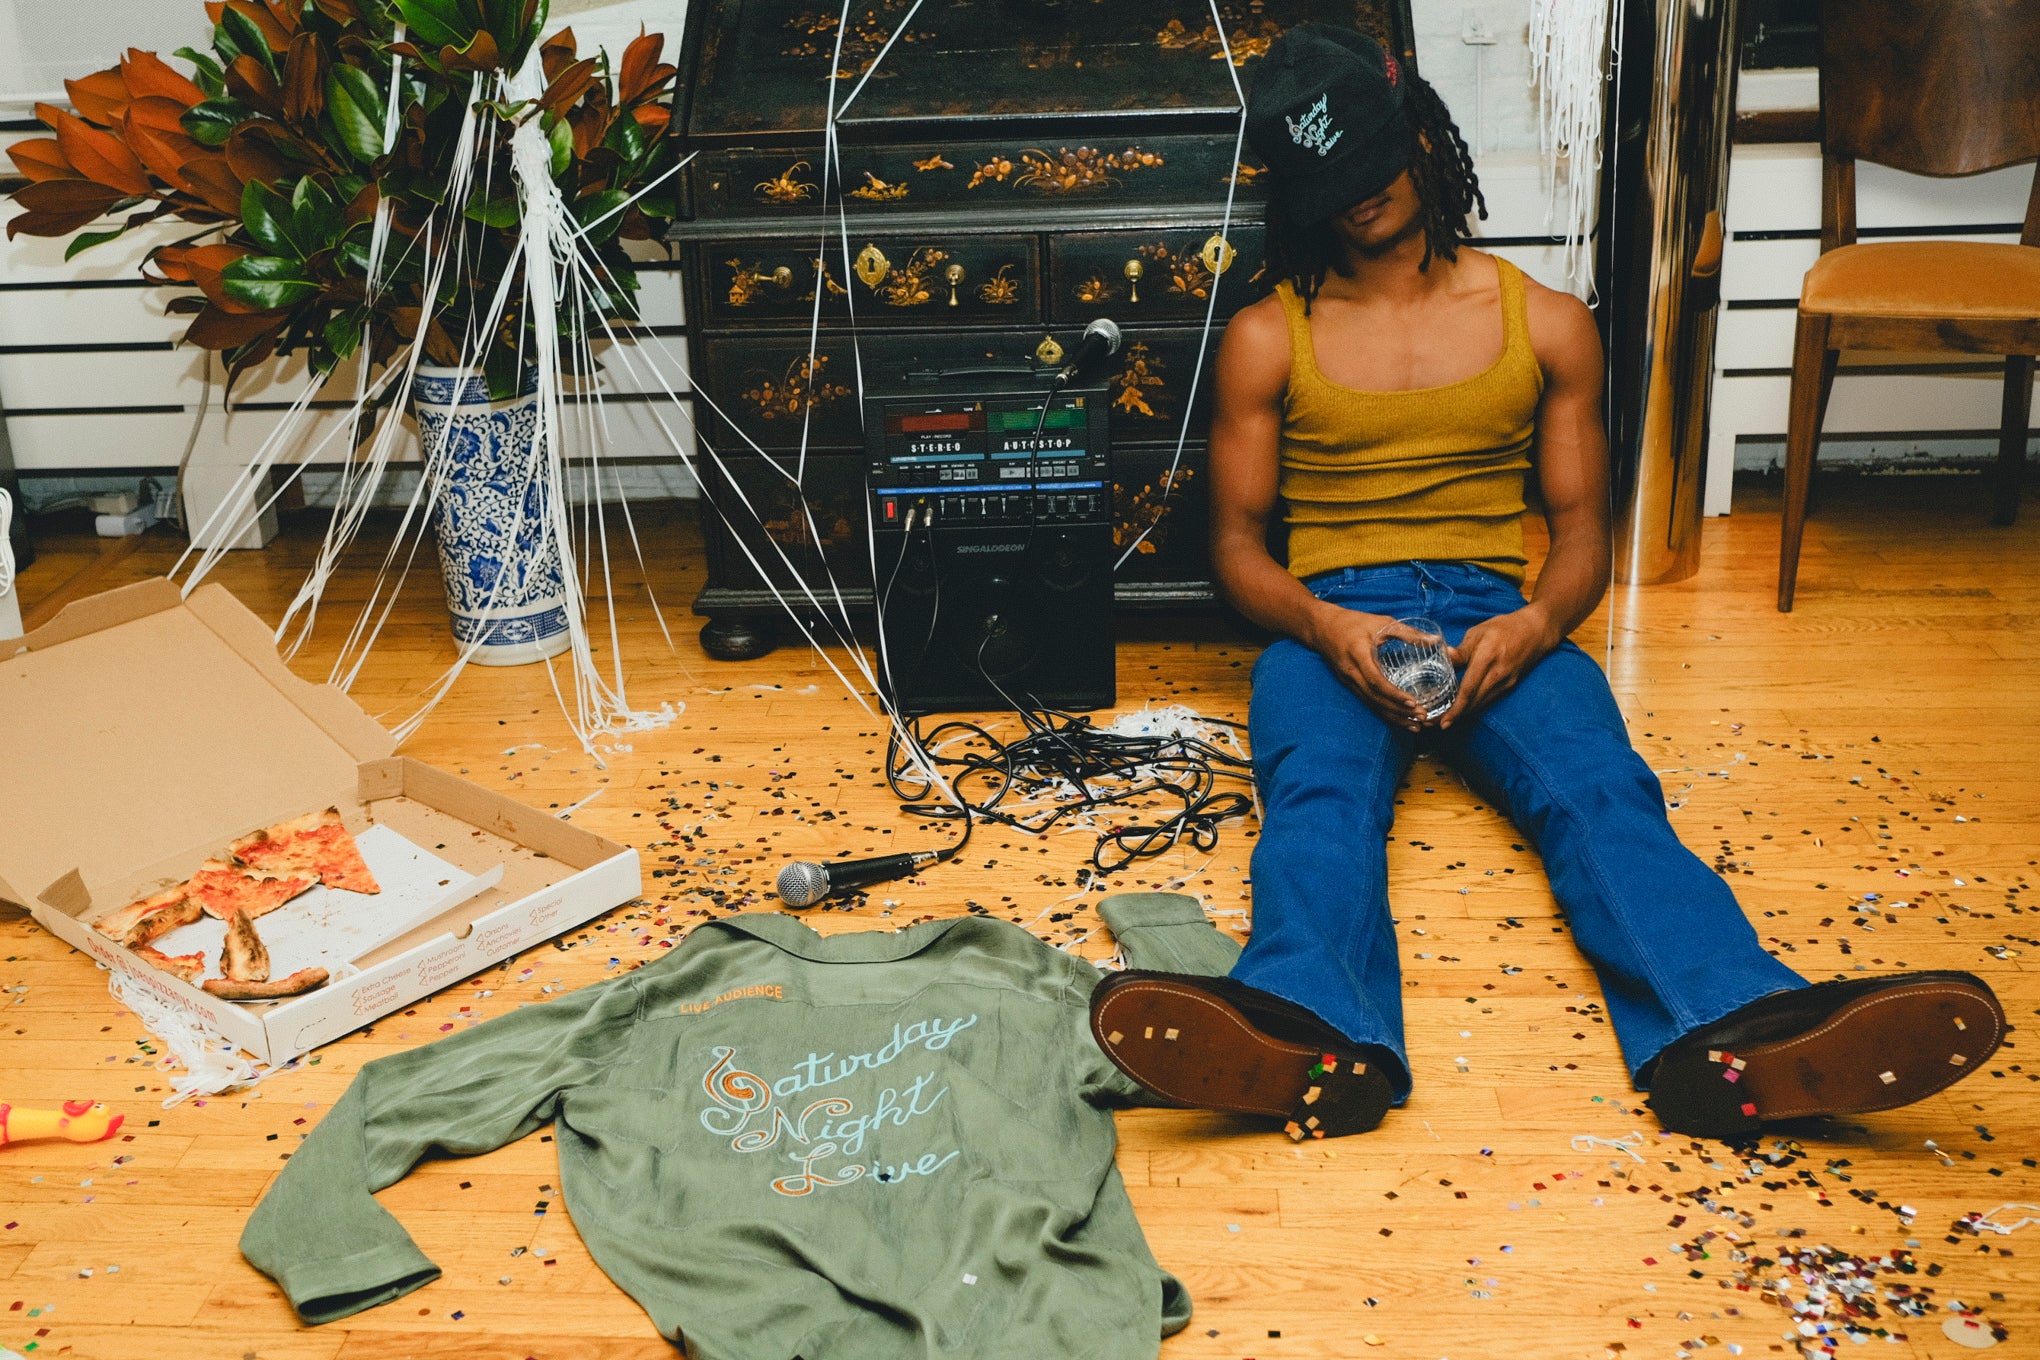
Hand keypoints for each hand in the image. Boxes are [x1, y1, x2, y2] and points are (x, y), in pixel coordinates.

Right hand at [1306, 606, 1432, 732]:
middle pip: (1375, 698)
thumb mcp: (1381, 623)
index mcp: (1358, 654)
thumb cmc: (1353, 622)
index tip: (1412, 702)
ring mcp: (1349, 681)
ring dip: (1393, 717)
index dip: (1393, 693)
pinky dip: (1384, 713)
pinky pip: (1368, 702)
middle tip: (1421, 718)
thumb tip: (1435, 642)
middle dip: (1398, 711)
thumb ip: (1407, 633)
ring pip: (1371, 704)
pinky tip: (1399, 720)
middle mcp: (1351, 672)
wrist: (1322, 628)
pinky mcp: (1350, 686)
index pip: (1375, 680)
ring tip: (1415, 726)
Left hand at [1438, 606, 1561, 729]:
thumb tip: (1444, 656)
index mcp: (1487, 657)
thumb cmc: (1504, 628)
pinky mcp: (1510, 685)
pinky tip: (1463, 709)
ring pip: (1482, 704)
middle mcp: (1498, 674)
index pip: (1469, 689)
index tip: (1444, 722)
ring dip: (1464, 714)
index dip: (1456, 708)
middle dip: (1456, 716)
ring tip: (1446, 720)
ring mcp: (1506, 681)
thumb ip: (1461, 650)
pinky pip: (1489, 699)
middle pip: (1475, 702)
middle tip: (1437, 724)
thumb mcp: (1478, 632)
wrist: (1535, 631)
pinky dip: (1475, 706)